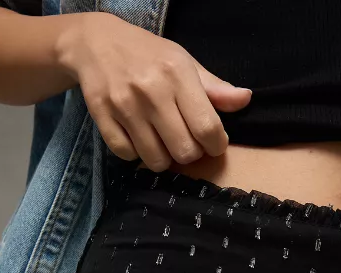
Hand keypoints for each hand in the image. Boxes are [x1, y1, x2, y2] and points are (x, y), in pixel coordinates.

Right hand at [56, 12, 251, 170]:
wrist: (95, 43)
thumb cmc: (148, 56)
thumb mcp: (184, 63)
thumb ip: (215, 88)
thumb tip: (245, 100)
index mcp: (177, 74)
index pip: (208, 129)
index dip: (216, 145)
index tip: (213, 143)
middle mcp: (151, 91)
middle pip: (184, 151)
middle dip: (190, 153)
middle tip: (185, 142)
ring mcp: (125, 106)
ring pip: (157, 161)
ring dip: (163, 158)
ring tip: (162, 141)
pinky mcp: (102, 117)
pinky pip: (128, 156)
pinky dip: (136, 154)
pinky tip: (139, 138)